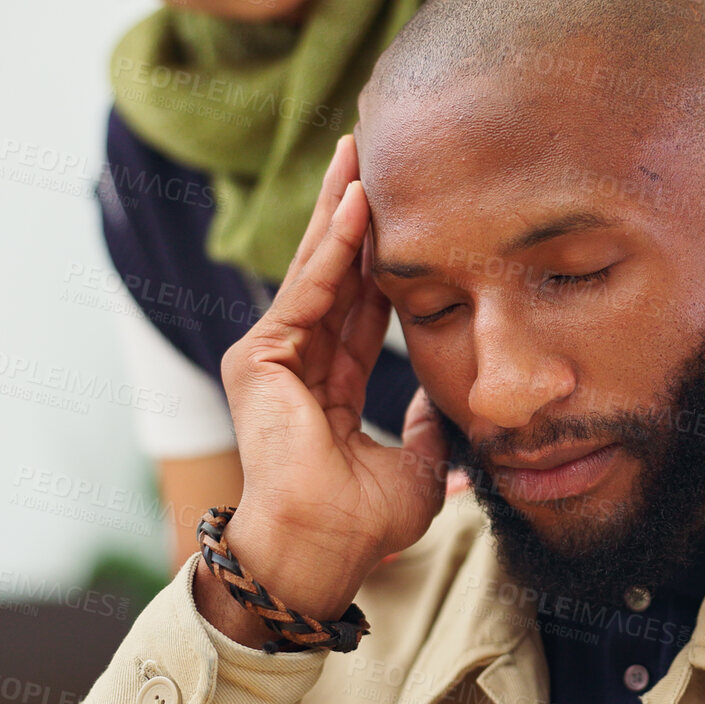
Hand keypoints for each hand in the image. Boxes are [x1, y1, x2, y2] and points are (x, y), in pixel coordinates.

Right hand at [202, 135, 449, 644]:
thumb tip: (445, 402)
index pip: (363, 308)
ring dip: (342, 212)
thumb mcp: (417, 466)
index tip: (410, 215)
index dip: (386, 262)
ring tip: (362, 154)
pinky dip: (334, 247)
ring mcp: (272, 359)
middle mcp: (295, 365)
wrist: (322, 550)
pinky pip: (308, 290)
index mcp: (328, 387)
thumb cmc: (361, 525)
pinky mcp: (260, 358)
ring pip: (317, 270)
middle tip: (373, 153)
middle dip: (354, 214)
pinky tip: (357, 204)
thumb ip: (427, 427)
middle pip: (333, 274)